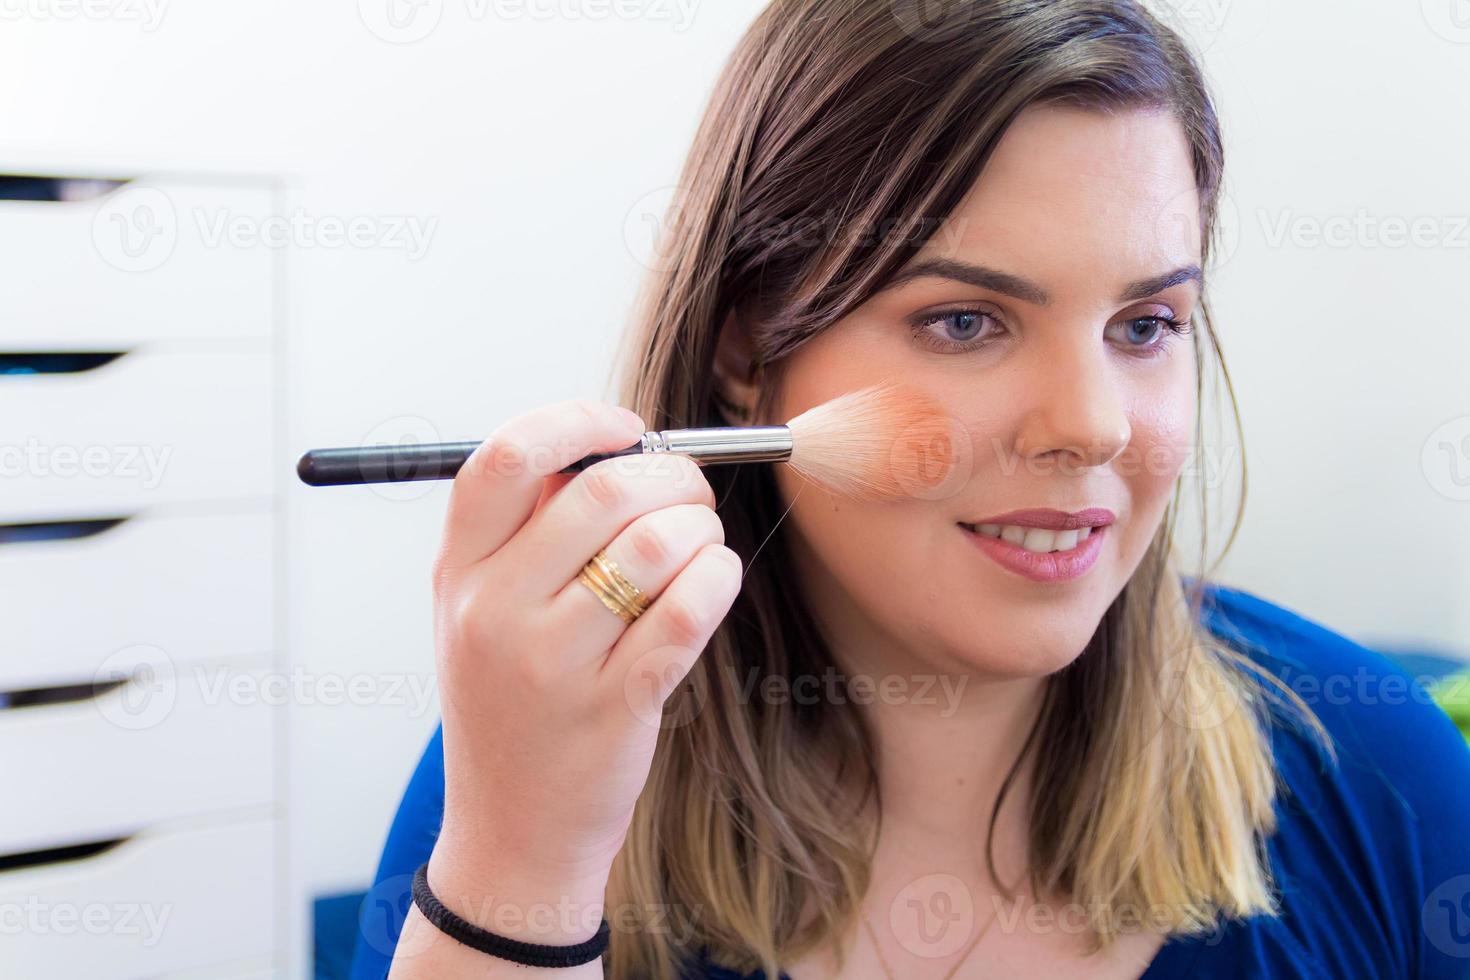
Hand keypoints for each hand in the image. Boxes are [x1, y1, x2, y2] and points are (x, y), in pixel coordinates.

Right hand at [424, 399, 741, 943]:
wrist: (511, 835)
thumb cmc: (511, 706)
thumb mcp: (480, 614)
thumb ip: (527, 530)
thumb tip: (606, 446)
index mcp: (457, 574)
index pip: (501, 459)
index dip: (575, 423)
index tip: (626, 430)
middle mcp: (494, 612)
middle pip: (599, 492)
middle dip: (669, 474)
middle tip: (689, 490)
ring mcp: (552, 664)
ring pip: (653, 545)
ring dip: (700, 526)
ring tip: (701, 541)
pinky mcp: (615, 706)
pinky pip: (687, 610)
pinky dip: (717, 575)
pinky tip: (715, 575)